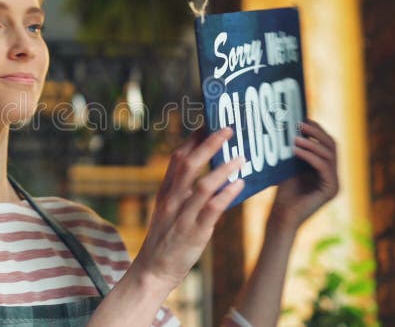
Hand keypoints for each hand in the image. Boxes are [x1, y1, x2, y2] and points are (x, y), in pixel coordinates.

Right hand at [132, 127, 244, 291]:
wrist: (152, 271)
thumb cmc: (165, 240)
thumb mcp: (168, 210)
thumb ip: (182, 192)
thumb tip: (207, 176)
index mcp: (166, 192)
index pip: (178, 158)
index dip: (194, 139)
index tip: (209, 123)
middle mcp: (172, 200)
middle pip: (188, 164)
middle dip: (209, 144)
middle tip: (228, 129)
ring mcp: (182, 216)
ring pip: (202, 185)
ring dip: (223, 168)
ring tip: (241, 156)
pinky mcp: (193, 233)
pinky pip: (211, 210)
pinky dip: (226, 195)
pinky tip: (240, 184)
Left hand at [270, 118, 338, 230]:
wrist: (281, 216)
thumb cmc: (283, 192)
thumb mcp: (292, 166)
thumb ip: (299, 150)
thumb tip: (296, 126)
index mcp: (328, 170)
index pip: (328, 144)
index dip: (318, 130)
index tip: (302, 119)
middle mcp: (335, 176)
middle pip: (332, 146)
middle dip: (317, 132)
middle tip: (300, 123)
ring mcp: (335, 184)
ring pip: (328, 154)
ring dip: (311, 143)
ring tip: (295, 137)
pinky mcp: (331, 190)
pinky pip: (323, 166)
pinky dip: (310, 155)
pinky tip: (296, 150)